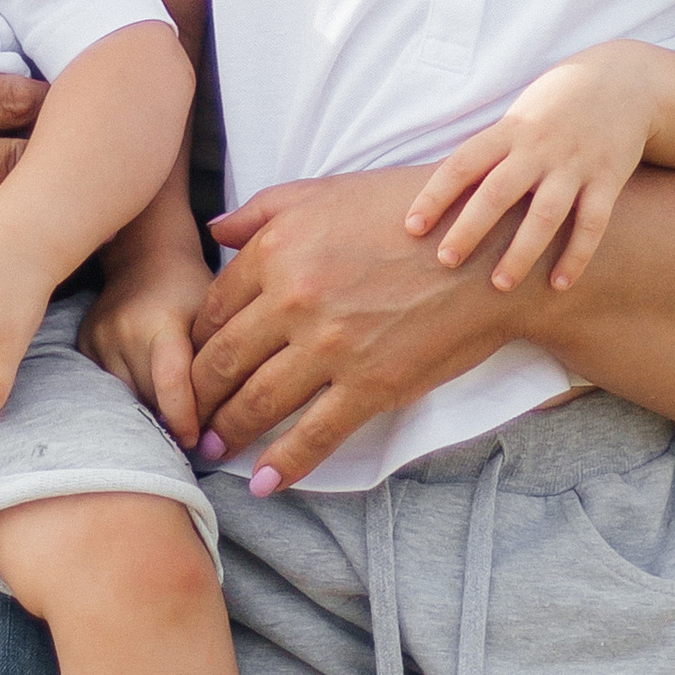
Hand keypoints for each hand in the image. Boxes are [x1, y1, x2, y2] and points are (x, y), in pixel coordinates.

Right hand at [82, 243, 215, 443]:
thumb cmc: (189, 290)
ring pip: (126, 397)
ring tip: (168, 409)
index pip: (171, 381)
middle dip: (170, 417)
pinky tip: (144, 389)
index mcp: (162, 322)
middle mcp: (124, 331)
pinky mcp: (83, 344)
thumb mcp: (212, 318)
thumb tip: (218, 421)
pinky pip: (107, 387)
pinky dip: (128, 395)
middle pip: (149, 397)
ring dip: (148, 408)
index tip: (196, 441)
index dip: (183, 418)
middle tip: (192, 431)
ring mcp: (99, 338)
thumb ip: (215, 362)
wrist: (145, 257)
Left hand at [187, 168, 532, 490]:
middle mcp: (295, 298)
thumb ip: (265, 211)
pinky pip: (314, 434)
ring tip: (210, 451)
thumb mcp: (330, 191)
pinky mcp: (371, 384)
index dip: (194, 345)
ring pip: (258, 402)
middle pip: (223, 361)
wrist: (491, 248)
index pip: (213, 309)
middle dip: (196, 398)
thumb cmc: (410, 212)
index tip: (188, 366)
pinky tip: (264, 482)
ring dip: (226, 434)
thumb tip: (214, 229)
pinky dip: (283, 464)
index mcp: (279, 249)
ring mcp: (332, 346)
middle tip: (183, 420)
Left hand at [402, 49, 658, 294]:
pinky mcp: (608, 178)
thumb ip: (492, 148)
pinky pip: (592, 223)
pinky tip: (559, 284)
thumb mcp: (520, 113)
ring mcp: (575, 164)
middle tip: (446, 262)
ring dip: (521, 252)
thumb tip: (447, 189)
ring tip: (500, 284)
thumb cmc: (558, 102)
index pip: (463, 164)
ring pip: (545, 214)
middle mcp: (539, 147)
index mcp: (510, 129)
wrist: (624, 79)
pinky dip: (577, 255)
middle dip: (470, 229)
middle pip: (498, 192)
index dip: (434, 195)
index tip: (411, 227)